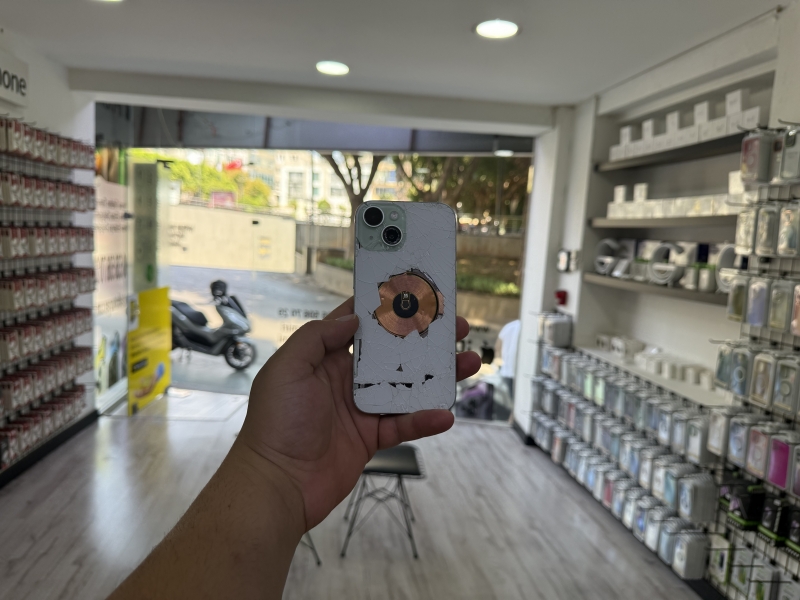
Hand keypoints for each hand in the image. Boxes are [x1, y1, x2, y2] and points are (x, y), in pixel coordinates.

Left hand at [237, 296, 480, 530]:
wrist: (279, 482)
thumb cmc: (277, 421)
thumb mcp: (288, 368)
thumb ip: (318, 337)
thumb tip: (354, 319)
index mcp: (326, 358)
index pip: (361, 326)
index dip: (388, 309)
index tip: (416, 295)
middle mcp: (347, 379)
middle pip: (394, 354)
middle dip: (425, 339)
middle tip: (458, 328)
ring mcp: (362, 409)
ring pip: (407, 387)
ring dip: (438, 376)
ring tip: (468, 363)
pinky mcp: (372, 438)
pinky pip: (405, 425)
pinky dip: (426, 420)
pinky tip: (445, 414)